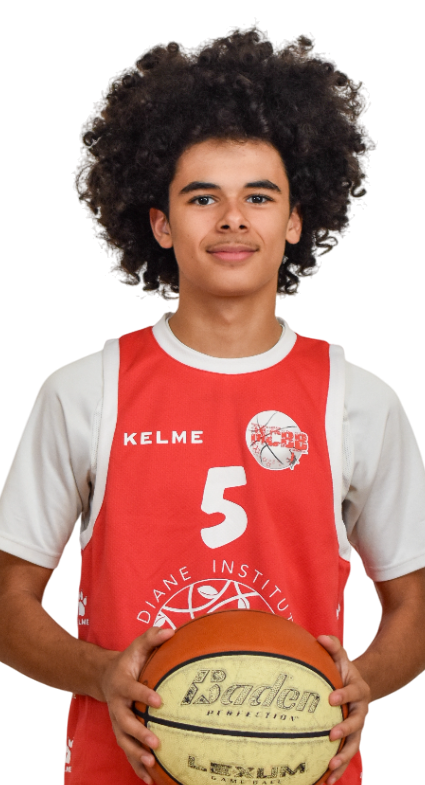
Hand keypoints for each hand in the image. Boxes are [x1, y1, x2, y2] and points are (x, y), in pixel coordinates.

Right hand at [100, 626, 174, 781]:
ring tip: (152, 764)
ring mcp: (117, 721)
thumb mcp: (138, 645)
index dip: (144, 695)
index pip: (132, 690)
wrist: (106, 676)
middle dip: (139, 733)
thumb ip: (153, 637)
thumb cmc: (129, 661)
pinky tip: (150, 779)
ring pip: (123, 741)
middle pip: (124, 721)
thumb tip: (170, 629)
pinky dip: (137, 767)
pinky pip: (127, 752)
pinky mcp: (121, 733)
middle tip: (155, 741)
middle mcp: (116, 705)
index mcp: (121, 683)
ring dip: (136, 754)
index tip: (159, 702)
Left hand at [317, 635, 369, 784]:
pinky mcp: (349, 741)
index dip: (344, 695)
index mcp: (358, 690)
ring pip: (354, 745)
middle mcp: (360, 712)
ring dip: (344, 756)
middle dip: (345, 729)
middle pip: (357, 723)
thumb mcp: (340, 656)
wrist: (354, 687)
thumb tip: (321, 638)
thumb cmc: (341, 670)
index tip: (331, 698)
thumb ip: (332, 646)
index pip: (353, 692)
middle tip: (331, 734)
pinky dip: (337, 770)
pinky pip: (345, 756)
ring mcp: (356, 728)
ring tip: (331, 765)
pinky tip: (325, 781)